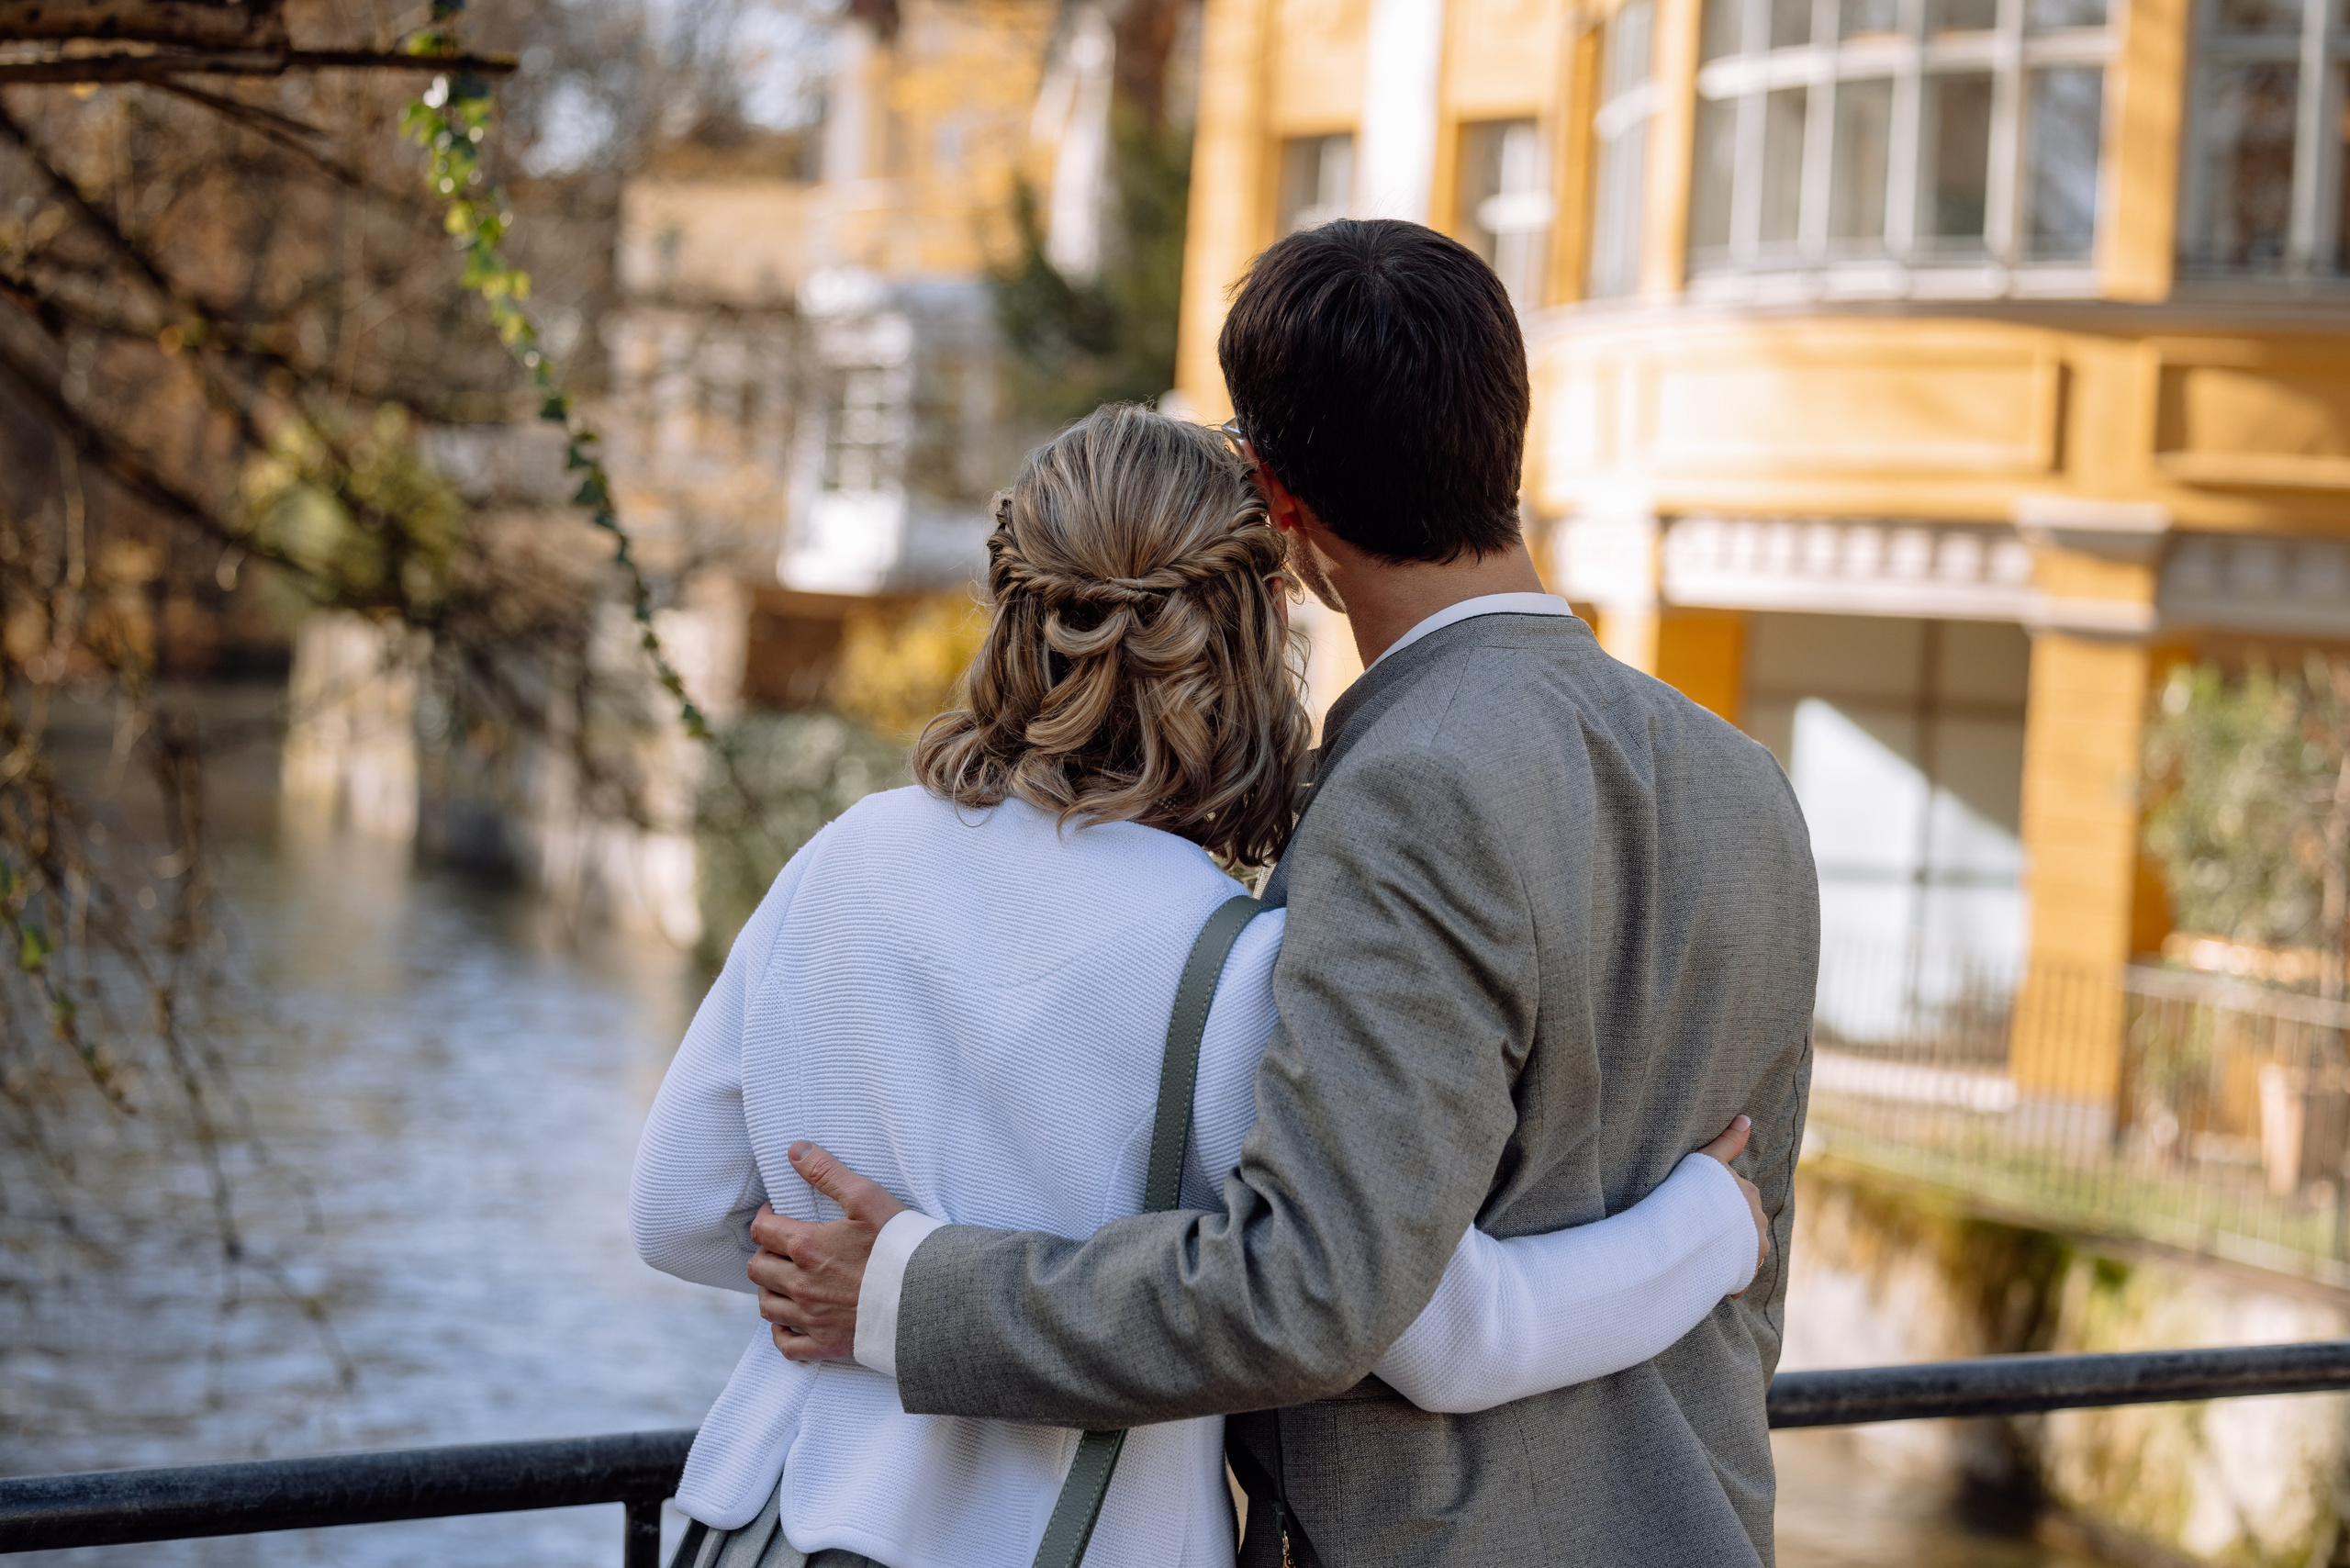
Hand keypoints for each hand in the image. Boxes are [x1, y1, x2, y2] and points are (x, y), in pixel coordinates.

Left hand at [746, 1140, 909, 1363]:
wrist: (928, 1297)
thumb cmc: (900, 1244)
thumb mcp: (867, 1197)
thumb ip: (827, 1172)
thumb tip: (795, 1150)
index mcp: (806, 1246)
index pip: (762, 1230)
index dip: (766, 1218)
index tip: (778, 1214)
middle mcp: (800, 1284)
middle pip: (758, 1269)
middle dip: (766, 1253)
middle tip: (784, 1246)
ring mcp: (811, 1317)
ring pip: (767, 1306)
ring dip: (770, 1289)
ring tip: (786, 1279)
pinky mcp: (825, 1344)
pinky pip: (786, 1345)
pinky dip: (782, 1332)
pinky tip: (791, 1320)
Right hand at [1694, 1115, 1769, 1291]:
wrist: (1696, 1226)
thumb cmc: (1699, 1190)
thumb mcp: (1709, 1159)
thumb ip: (1728, 1142)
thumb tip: (1746, 1119)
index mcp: (1749, 1195)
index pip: (1741, 1199)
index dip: (1723, 1206)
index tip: (1705, 1210)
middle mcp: (1757, 1222)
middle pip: (1746, 1226)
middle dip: (1731, 1232)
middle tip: (1705, 1234)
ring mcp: (1753, 1249)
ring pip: (1747, 1252)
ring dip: (1732, 1256)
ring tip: (1709, 1257)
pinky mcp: (1744, 1271)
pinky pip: (1740, 1278)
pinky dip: (1730, 1280)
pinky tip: (1715, 1281)